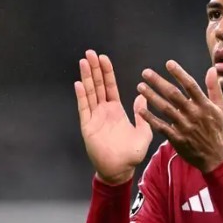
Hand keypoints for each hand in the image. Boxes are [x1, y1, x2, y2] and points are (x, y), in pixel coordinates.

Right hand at [74, 50, 152, 184]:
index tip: (103, 58)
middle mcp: (103, 111)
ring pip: (89, 94)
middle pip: (97, 86)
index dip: (106, 73)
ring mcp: (94, 118)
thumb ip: (143, 114)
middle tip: (90, 52)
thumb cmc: (132, 154)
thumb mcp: (144, 132)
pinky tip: (79, 83)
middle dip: (94, 69)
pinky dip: (82, 96)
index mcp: (116, 111)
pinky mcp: (88, 127)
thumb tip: (143, 96)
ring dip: (86, 78)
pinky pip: (84, 109)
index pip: (110, 87)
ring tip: (84, 62)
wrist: (120, 170)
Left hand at [136, 60, 222, 172]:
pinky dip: (150, 118)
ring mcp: (184, 127)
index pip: (190, 85)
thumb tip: (212, 69)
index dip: (179, 74)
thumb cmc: (216, 129)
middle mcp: (194, 114)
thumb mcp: (221, 107)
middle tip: (146, 73)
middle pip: (174, 94)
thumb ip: (215, 88)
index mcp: (204, 105)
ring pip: (165, 108)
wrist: (214, 156)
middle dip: (158, 82)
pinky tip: (140, 110)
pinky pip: (161, 126)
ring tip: (140, 87)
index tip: (168, 63)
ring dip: (151, 97)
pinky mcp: (177, 138)